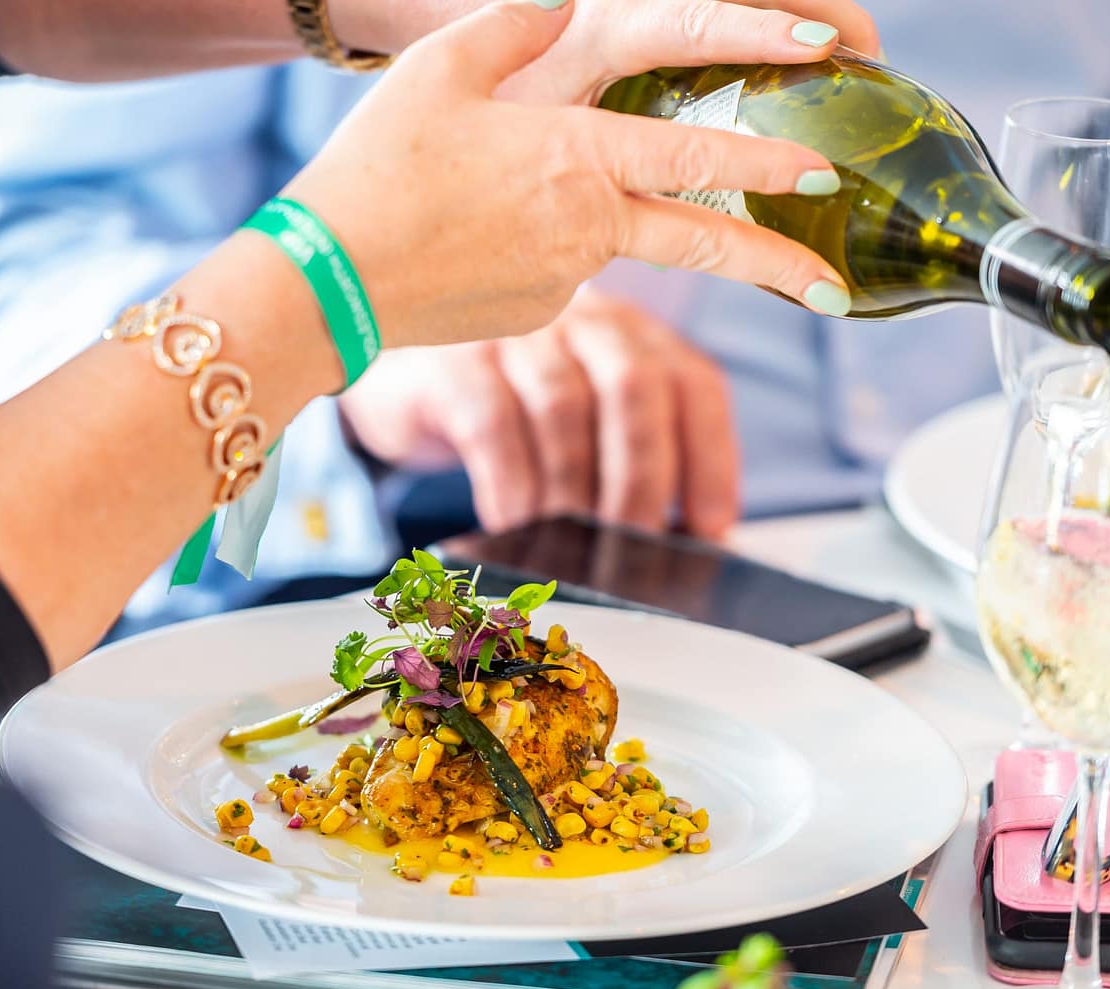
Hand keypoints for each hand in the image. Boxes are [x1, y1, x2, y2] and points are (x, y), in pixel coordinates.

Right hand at [285, 0, 853, 352]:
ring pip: (614, 245)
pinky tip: (468, 234)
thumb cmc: (374, 172)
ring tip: (509, 210)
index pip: (698, 155)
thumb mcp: (441, 71)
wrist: (326, 282)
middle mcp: (586, 228)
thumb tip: (565, 5)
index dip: (768, 159)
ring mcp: (562, 281)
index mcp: (576, 157)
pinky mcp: (533, 316)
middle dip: (779, 267)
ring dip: (608, 228)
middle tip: (833, 290)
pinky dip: (538, 248)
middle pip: (704, 246)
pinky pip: (558, 271)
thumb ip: (516, 27)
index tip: (824, 171)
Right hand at [338, 290, 739, 538]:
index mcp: (633, 333)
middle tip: (632, 550)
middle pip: (635, 388)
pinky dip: (510, 488)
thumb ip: (629, 464)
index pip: (694, 384)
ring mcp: (514, 332)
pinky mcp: (452, 361)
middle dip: (642, 482)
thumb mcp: (578, 424)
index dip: (713, 460)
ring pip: (563, 407)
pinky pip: (492, 425)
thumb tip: (682, 544)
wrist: (397, 372)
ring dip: (572, 493)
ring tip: (569, 548)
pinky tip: (510, 524)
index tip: (711, 531)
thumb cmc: (507, 410)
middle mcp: (582, 317)